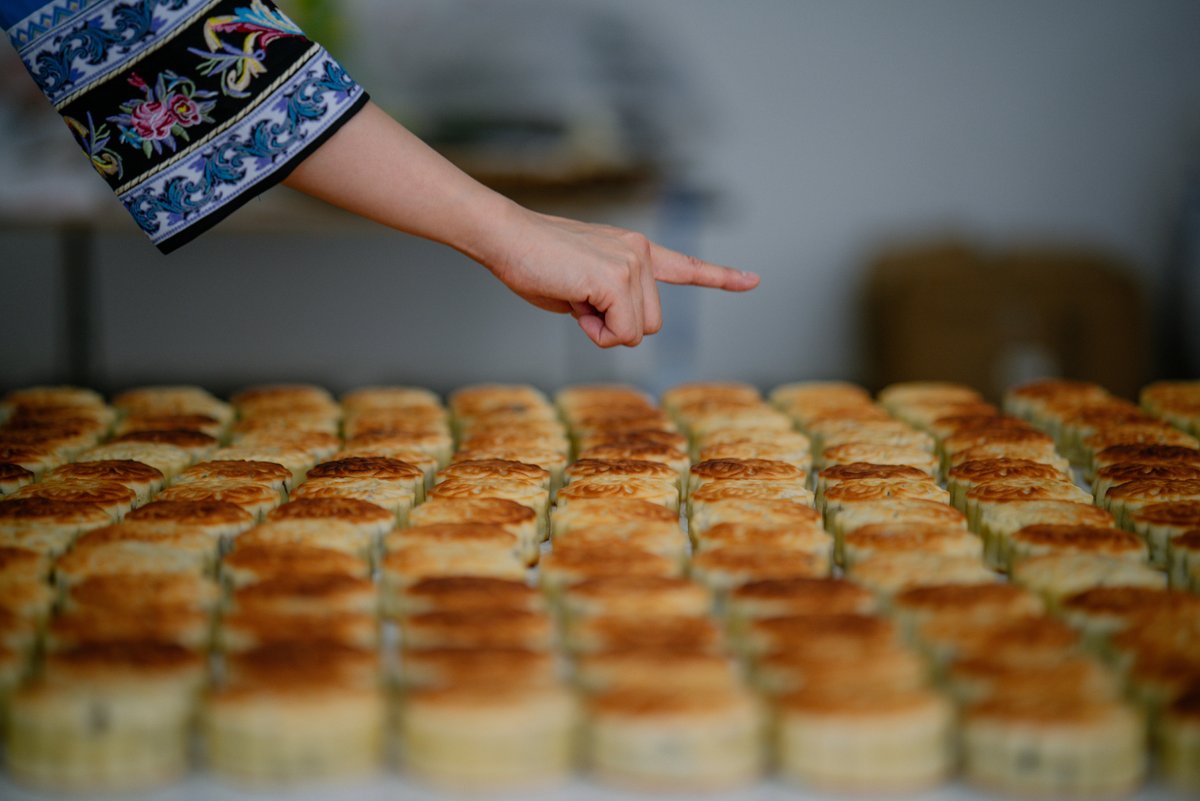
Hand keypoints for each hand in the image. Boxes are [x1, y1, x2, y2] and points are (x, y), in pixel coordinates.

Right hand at [282, 102, 758, 347]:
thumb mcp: (579, 292)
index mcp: (635, 251)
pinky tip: (573, 297)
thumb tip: (620, 330)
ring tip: (573, 295)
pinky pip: (620, 331)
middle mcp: (641, 252)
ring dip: (603, 328)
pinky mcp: (617, 278)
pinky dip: (594, 329)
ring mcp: (632, 263)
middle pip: (650, 325)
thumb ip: (608, 307)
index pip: (685, 268)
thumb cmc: (532, 264)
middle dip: (614, 327)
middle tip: (577, 300)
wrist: (506, 238)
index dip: (719, 277)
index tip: (753, 280)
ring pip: (637, 332)